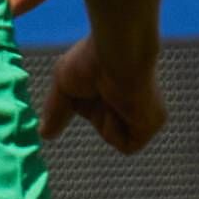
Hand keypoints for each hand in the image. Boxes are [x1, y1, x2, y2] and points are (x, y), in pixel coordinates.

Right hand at [40, 36, 166, 152]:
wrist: (117, 52)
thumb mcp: (64, 88)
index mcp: (115, 91)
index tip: (85, 92)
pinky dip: (115, 130)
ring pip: (115, 137)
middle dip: (96, 113)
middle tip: (99, 90)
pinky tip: (119, 105)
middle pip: (105, 127)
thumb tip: (43, 134)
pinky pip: (128, 146)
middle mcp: (132, 102)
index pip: (99, 114)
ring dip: (105, 121)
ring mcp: (145, 113)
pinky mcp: (154, 122)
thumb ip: (56, 112)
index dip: (86, 107)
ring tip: (111, 95)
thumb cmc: (90, 60)